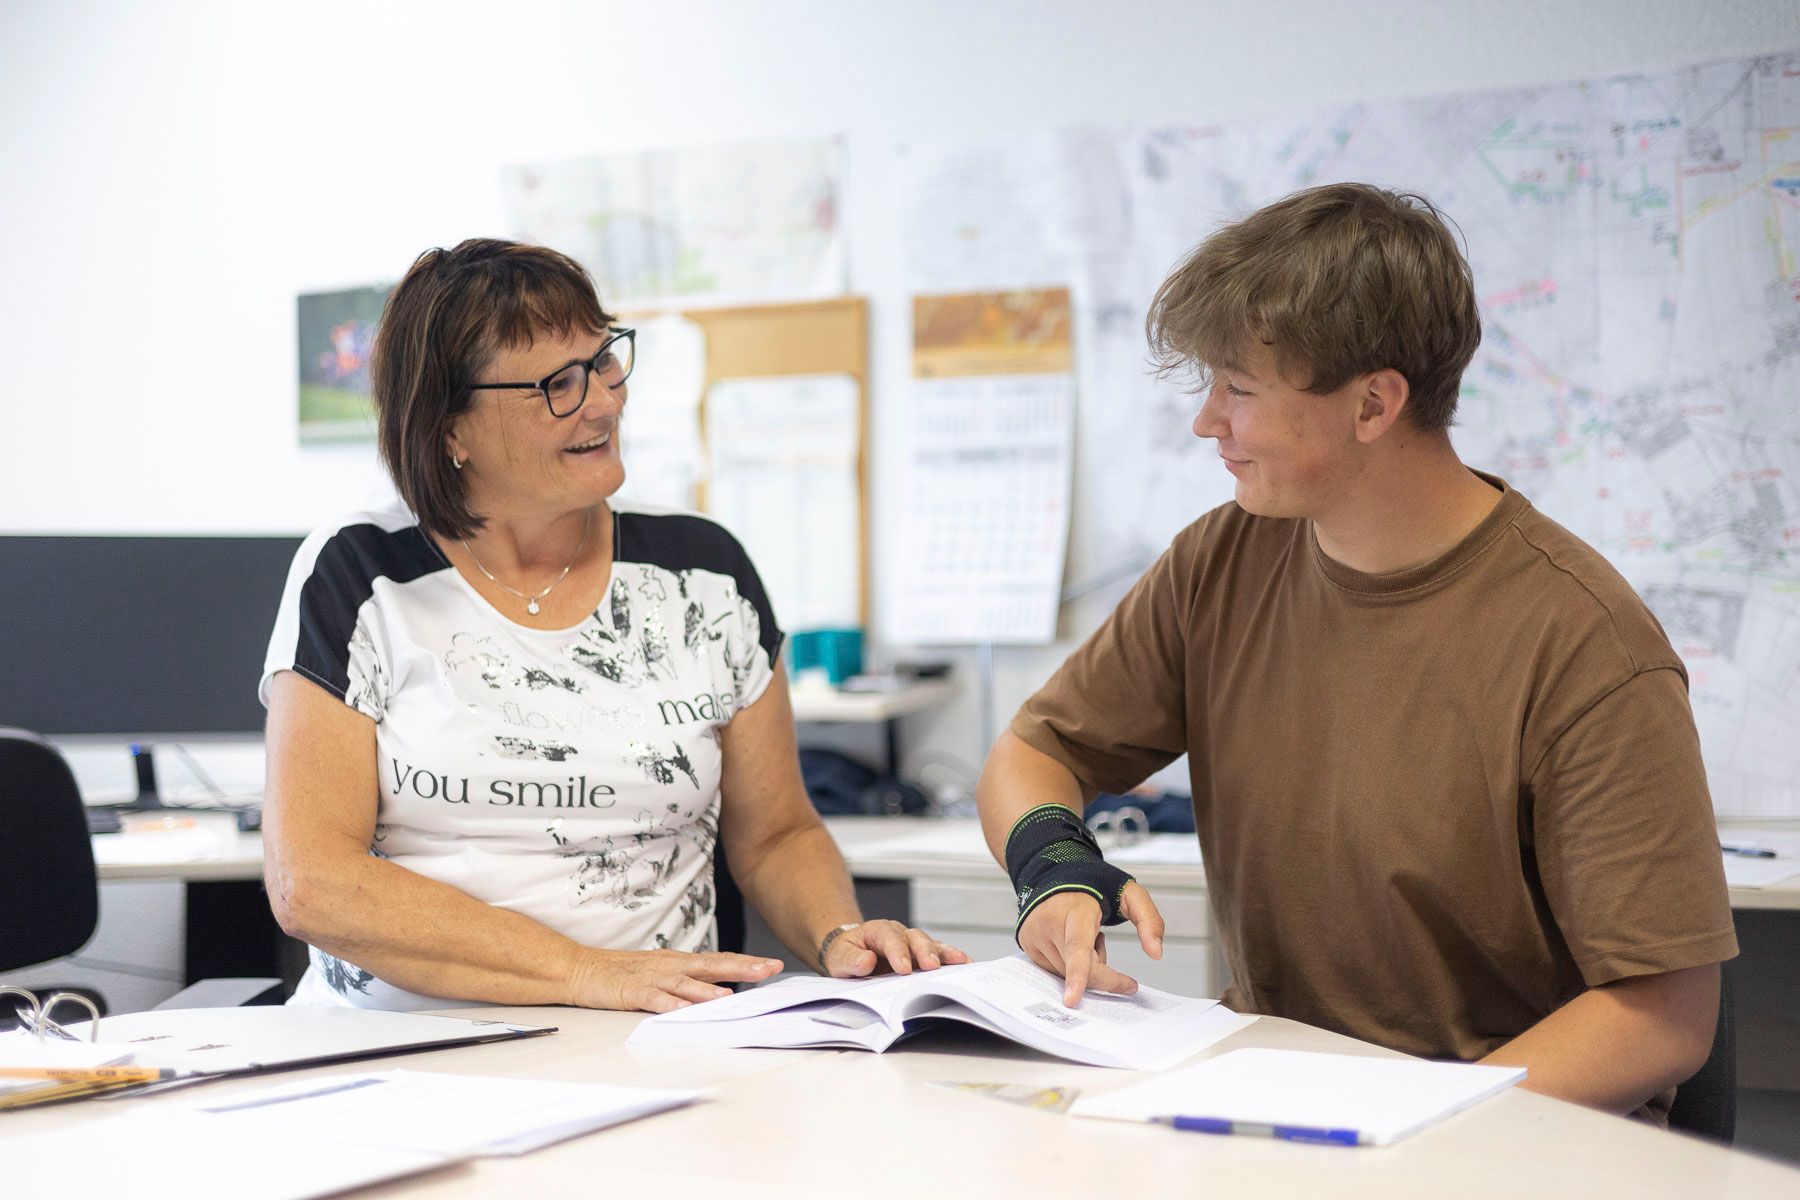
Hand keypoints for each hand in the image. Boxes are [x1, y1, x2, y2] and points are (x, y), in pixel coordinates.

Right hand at [570, 947, 784, 1013]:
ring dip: (708, 990)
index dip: (747, 963)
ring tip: (730, 997)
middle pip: (712, 965)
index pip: (720, 960)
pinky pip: (654, 999)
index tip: (774, 965)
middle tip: (768, 969)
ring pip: (685, 982)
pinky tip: (683, 1011)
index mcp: (679, 962)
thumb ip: (689, 982)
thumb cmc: (623, 974)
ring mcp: (651, 977)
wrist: (581, 969)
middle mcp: (670, 966)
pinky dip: (670, 1005)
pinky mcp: (632, 991)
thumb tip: (720, 991)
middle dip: (742, 967)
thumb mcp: (661, 974)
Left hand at [821, 919, 971, 977]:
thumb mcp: (839, 958)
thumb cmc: (847, 954)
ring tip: (960, 962)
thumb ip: (850, 959)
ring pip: (931, 944)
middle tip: (932, 966)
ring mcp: (913, 945)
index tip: (903, 969)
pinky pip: (939, 955)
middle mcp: (899, 934)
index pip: (889, 937)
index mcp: (877, 931)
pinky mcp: (921, 957)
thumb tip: (865, 961)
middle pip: (915, 938)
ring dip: (945, 954)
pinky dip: (951, 960)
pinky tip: (965, 965)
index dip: (898, 951)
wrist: (851, 953)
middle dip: (925, 952)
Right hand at [1017, 882, 1164, 1006]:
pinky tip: (1073, 945)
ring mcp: (1035, 934)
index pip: (1077, 947)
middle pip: (1079, 969)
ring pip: (1066, 974)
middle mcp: (1050, 922)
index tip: (1072, 1000)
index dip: (1078, 976)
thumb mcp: (1130, 894)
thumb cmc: (1094, 884)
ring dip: (1086, 968)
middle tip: (1127, 983)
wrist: (1056, 872)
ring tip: (1090, 940)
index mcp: (1076, 908)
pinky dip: (1071, 966)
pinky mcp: (1027, 944)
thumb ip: (1149, 920)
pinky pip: (1054, 971)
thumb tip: (1155, 953)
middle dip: (1105, 977)